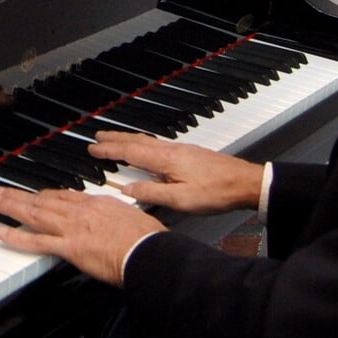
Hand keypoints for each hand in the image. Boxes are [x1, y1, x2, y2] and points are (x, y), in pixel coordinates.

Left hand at [0, 185, 164, 284]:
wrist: (148, 251)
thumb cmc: (147, 239)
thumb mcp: (133, 216)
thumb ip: (118, 216)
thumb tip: (116, 219)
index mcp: (96, 204)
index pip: (64, 196)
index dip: (46, 195)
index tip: (35, 195)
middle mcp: (80, 212)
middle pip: (43, 200)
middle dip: (20, 195)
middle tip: (0, 191)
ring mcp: (72, 229)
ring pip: (34, 214)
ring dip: (11, 206)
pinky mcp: (69, 247)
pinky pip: (36, 241)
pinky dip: (16, 236)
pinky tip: (1, 231)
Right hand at [88, 132, 265, 214]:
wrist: (245, 183)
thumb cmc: (216, 192)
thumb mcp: (181, 200)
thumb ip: (152, 194)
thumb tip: (127, 191)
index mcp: (165, 160)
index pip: (130, 152)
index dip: (109, 150)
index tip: (93, 148)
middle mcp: (171, 150)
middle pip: (137, 140)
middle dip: (115, 138)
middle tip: (97, 136)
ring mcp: (181, 149)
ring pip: (148, 140)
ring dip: (128, 138)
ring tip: (115, 139)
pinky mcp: (189, 153)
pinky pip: (158, 143)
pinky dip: (143, 143)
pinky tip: (145, 148)